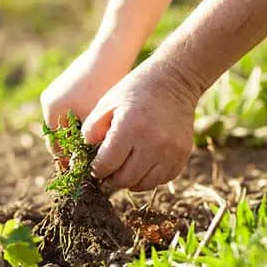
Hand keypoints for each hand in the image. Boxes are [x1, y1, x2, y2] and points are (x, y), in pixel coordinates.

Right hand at [40, 44, 133, 160]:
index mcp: (52, 109)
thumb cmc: (103, 85)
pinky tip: (100, 130)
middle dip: (72, 150)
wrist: (111, 52)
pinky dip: (83, 123)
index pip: (55, 146)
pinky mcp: (71, 86)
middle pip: (59, 135)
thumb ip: (84, 143)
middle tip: (88, 167)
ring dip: (79, 137)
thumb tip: (80, 168)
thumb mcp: (94, 119)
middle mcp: (50, 101)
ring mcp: (59, 92)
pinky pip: (74, 112)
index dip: (67, 162)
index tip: (80, 176)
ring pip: (68, 124)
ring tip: (96, 151)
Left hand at [81, 59, 200, 190]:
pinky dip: (149, 178)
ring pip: (144, 185)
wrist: (174, 81)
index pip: (107, 165)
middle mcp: (152, 143)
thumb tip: (84, 155)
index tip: (94, 168)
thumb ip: (92, 129)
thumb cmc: (136, 90)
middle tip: (106, 174)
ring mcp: (170, 152)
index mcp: (130, 128)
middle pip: (125, 179)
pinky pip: (162, 180)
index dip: (96, 170)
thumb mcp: (107, 103)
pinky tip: (141, 166)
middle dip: (111, 180)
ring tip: (123, 171)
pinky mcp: (182, 156)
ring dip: (130, 182)